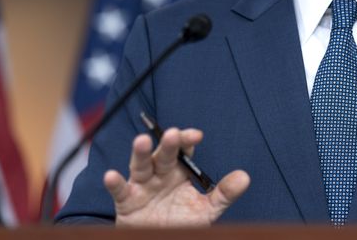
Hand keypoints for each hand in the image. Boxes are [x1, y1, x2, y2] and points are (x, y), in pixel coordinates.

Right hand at [103, 127, 249, 226]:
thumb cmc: (181, 223)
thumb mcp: (205, 210)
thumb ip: (223, 194)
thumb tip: (245, 177)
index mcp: (178, 171)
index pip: (183, 150)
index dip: (187, 140)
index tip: (197, 135)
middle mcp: (159, 174)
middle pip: (163, 155)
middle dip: (168, 145)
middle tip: (174, 134)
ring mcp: (142, 186)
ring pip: (140, 166)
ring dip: (140, 154)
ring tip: (142, 141)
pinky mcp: (126, 202)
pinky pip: (120, 191)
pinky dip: (115, 183)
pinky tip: (111, 175)